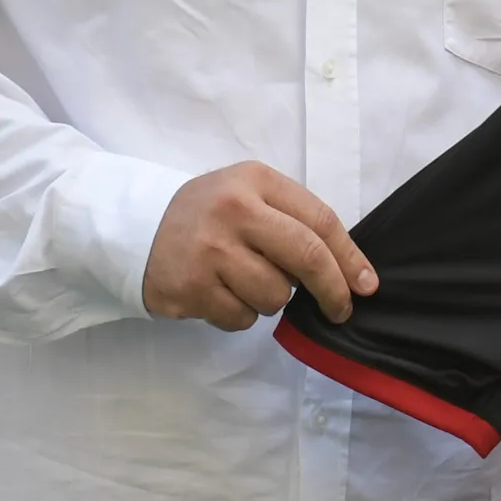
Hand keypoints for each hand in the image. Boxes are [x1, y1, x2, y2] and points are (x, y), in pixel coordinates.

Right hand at [143, 163, 376, 330]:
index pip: (321, 222)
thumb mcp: (251, 194)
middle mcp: (233, 212)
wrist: (134, 226)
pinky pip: (240, 318)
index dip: (351, 258)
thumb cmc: (209, 213)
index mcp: (256, 182)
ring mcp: (208, 251)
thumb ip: (296, 220)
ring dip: (272, 300)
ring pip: (275, 297)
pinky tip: (220, 292)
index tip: (366, 285)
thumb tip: (349, 270)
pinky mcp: (188, 288)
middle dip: (333, 290)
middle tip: (341, 309)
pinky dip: (240, 314)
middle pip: (307, 258)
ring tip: (245, 281)